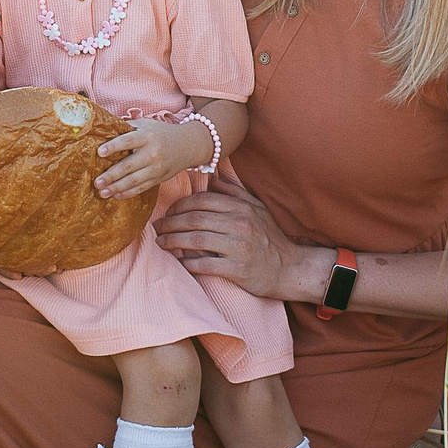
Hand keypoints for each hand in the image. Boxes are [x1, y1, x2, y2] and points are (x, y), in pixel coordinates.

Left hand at [94, 116, 208, 199]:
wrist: (188, 145)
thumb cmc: (161, 133)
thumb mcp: (146, 124)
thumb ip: (127, 127)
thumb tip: (104, 128)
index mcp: (147, 136)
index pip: (128, 141)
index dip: (114, 146)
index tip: (100, 152)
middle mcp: (153, 153)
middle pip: (129, 166)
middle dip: (111, 175)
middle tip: (96, 182)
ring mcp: (157, 168)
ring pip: (134, 181)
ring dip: (116, 188)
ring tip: (102, 192)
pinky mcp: (159, 179)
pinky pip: (141, 188)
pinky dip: (128, 193)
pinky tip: (115, 195)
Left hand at [155, 186, 305, 299]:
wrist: (290, 268)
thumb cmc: (270, 238)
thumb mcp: (257, 209)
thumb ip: (234, 193)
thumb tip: (213, 178)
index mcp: (241, 208)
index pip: (202, 201)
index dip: (180, 206)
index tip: (169, 213)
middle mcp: (240, 224)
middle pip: (194, 219)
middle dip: (170, 223)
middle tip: (157, 227)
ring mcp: (238, 247)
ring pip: (196, 240)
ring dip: (173, 241)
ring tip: (161, 242)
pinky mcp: (237, 269)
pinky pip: (205, 264)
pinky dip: (188, 262)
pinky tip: (179, 261)